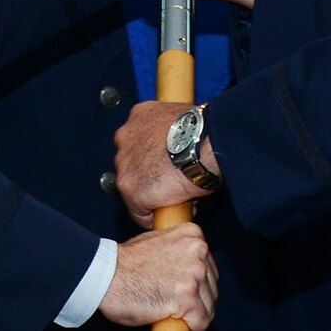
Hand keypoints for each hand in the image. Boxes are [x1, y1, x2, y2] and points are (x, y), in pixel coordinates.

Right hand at [99, 221, 218, 330]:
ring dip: (195, 318)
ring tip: (177, 321)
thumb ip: (178, 252)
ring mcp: (194, 274)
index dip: (198, 286)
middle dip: (198, 303)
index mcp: (193, 235)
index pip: (208, 267)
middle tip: (178, 311)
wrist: (105, 276)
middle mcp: (198, 251)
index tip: (187, 297)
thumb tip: (190, 272)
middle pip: (211, 287)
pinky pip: (200, 323)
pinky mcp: (187, 297)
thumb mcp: (158, 243)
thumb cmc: (124, 264)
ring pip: (209, 307)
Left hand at [114, 100, 215, 225]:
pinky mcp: (129, 188)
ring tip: (177, 194)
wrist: (205, 144)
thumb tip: (180, 152)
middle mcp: (124, 137)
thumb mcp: (183, 122)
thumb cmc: (204, 132)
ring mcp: (125, 163)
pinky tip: (175, 208)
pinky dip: (155, 214)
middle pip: (133, 164)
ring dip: (153, 194)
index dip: (155, 155)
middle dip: (150, 174)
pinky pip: (139, 211)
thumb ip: (171, 134)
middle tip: (174, 180)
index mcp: (139, 115)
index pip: (139, 141)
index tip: (169, 163)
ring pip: (135, 188)